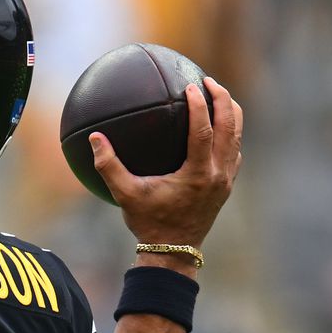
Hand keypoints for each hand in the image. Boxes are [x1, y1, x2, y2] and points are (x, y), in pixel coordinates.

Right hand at [90, 76, 241, 249]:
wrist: (174, 252)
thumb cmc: (148, 222)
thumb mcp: (125, 195)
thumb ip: (109, 166)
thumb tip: (94, 138)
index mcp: (197, 174)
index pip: (204, 130)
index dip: (200, 105)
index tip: (191, 86)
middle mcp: (217, 175)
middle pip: (230, 127)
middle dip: (223, 100)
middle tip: (208, 80)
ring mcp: (226, 180)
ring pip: (237, 138)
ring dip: (230, 114)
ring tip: (218, 95)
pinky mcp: (227, 186)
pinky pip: (234, 152)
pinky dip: (229, 134)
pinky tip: (217, 126)